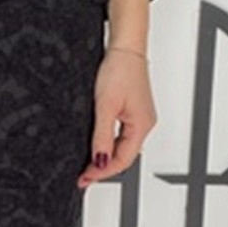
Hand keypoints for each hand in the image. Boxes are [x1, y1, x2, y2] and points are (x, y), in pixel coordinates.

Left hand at [77, 46, 156, 188]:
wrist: (125, 48)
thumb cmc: (120, 70)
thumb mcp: (105, 106)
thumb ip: (102, 136)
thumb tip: (100, 160)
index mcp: (141, 126)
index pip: (122, 160)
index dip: (102, 172)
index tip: (85, 178)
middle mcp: (144, 124)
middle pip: (124, 156)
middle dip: (103, 168)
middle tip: (83, 176)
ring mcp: (140, 117)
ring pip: (123, 146)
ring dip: (106, 157)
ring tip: (88, 165)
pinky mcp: (133, 110)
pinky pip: (122, 135)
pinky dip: (109, 144)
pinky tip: (98, 146)